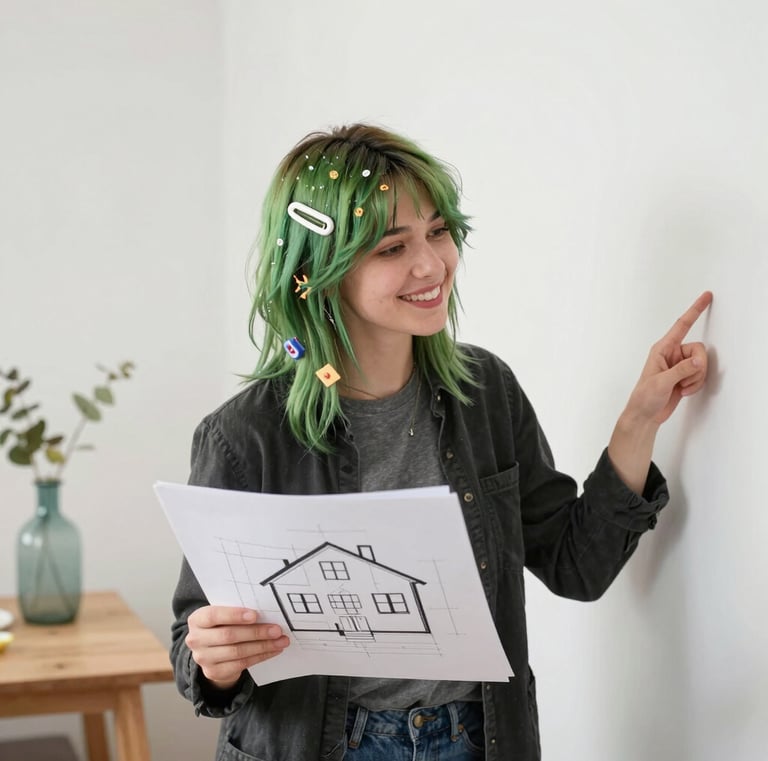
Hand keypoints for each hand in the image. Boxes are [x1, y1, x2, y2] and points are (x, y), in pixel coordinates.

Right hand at [185, 605, 289, 689]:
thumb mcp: (223, 615)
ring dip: (263, 646)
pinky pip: (241, 664)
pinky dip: (260, 656)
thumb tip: (266, 610)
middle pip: (229, 636)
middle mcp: (196, 639)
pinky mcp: (214, 672)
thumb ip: (236, 612)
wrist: (211, 650)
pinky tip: (273, 651)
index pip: (214, 616)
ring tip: (281, 641)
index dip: (234, 615)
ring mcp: (203, 658)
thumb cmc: (222, 625)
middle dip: (256, 632)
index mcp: (197, 619)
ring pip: (238, 651)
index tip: (255, 615)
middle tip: (277, 630)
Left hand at [624, 291, 712, 425]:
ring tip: (680, 387)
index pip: (682, 325)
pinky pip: (700, 375)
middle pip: (699, 350)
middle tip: (685, 380)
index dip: (695, 310)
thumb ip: (682, 369)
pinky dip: (695, 384)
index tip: (706, 296)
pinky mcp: (685, 376)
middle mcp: (672, 354)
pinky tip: (683, 391)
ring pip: (702, 364)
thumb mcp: (661, 382)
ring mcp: (679, 365)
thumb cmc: (644, 397)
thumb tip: (699, 360)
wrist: (645, 415)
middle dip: (697, 366)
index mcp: (662, 349)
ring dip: (695, 378)